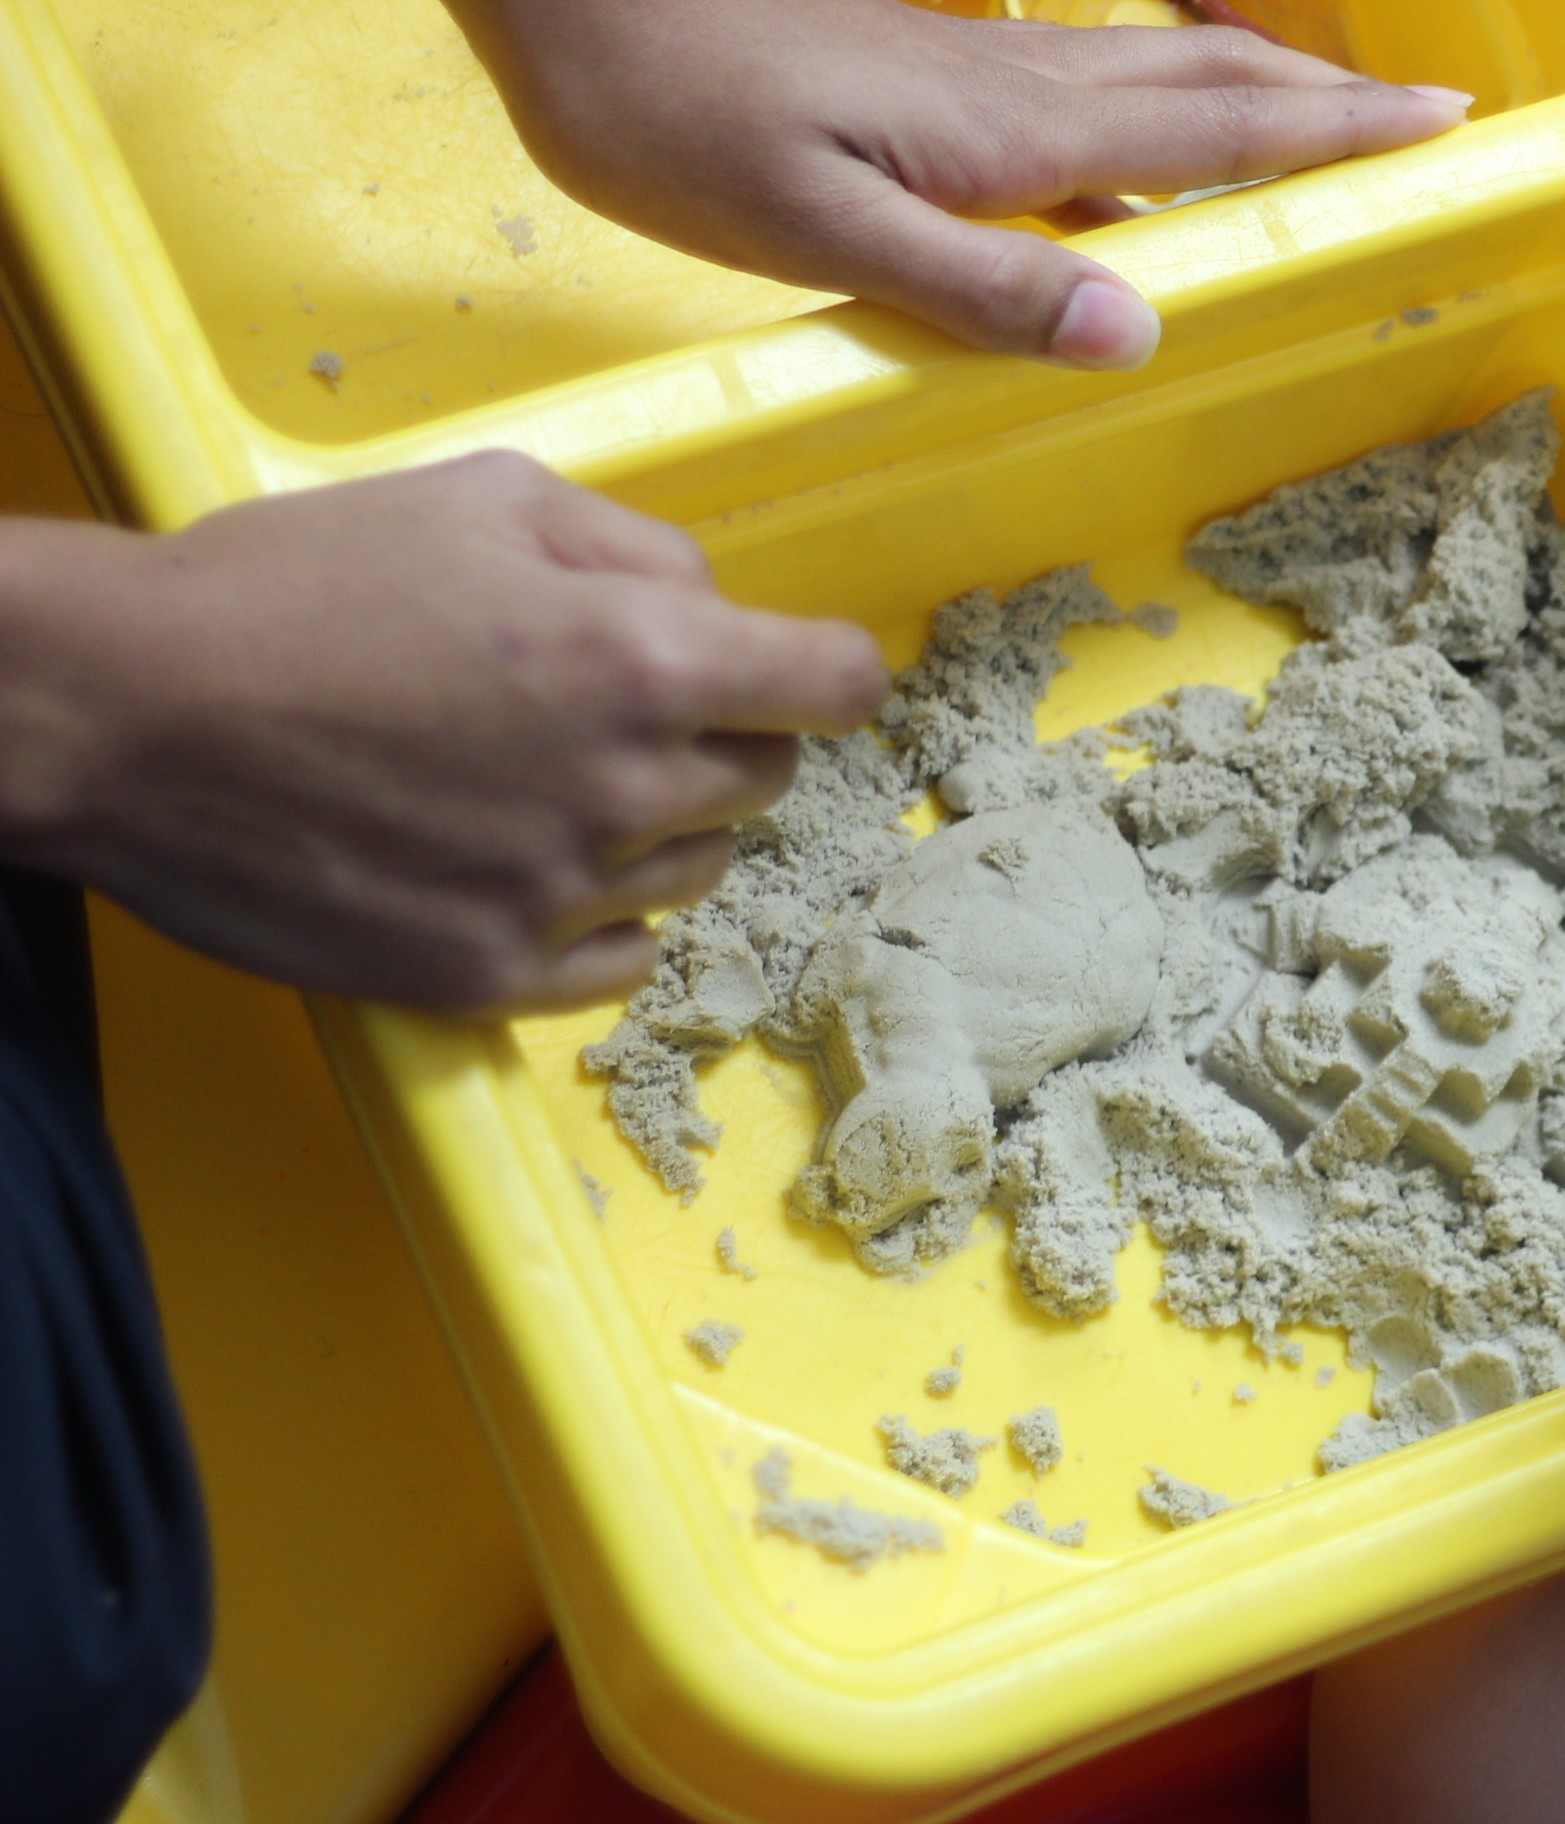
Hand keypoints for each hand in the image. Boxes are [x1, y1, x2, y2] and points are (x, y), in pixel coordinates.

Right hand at [0, 452, 888, 1012]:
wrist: (123, 712)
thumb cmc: (294, 585)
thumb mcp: (482, 499)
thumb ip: (634, 549)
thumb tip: (717, 606)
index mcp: (643, 662)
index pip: (835, 685)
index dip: (820, 668)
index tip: (795, 670)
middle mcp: (627, 790)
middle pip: (765, 777)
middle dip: (719, 735)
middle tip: (605, 705)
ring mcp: (561, 895)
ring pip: (696, 868)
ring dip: (655, 826)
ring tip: (535, 777)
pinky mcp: (491, 977)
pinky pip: (620, 958)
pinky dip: (594, 916)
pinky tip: (517, 861)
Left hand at [448, 0, 1471, 365]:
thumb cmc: (666, 111)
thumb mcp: (813, 225)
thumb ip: (977, 282)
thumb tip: (1138, 327)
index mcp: (1012, 137)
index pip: (1213, 133)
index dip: (1331, 138)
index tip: (1441, 131)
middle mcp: (1016, 89)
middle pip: (1211, 81)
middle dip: (1327, 100)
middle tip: (1429, 111)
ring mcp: (973, 68)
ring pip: (1156, 69)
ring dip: (1258, 85)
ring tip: (1330, 106)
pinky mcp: (923, 64)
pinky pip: (1088, 81)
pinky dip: (1162, 95)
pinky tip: (1152, 125)